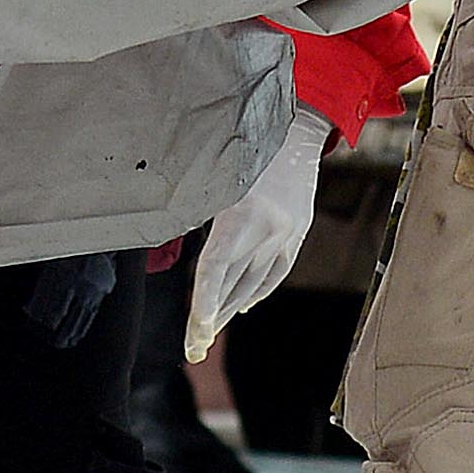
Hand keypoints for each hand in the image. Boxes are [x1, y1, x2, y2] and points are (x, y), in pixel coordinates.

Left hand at [189, 115, 324, 351]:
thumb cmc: (247, 145)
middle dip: (212, 317)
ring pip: (254, 281)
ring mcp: (286, 233)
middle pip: (234, 283)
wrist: (297, 127)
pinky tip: (244, 304)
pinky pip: (276, 271)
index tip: (197, 335)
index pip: (216, 271)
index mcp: (240, 215)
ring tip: (212, 327)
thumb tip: (175, 244)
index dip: (204, 305)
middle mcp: (266, 229)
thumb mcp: (215, 175)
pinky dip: (259, 291)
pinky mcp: (298, 231)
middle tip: (195, 345)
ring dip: (232, 305)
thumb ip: (197, 210)